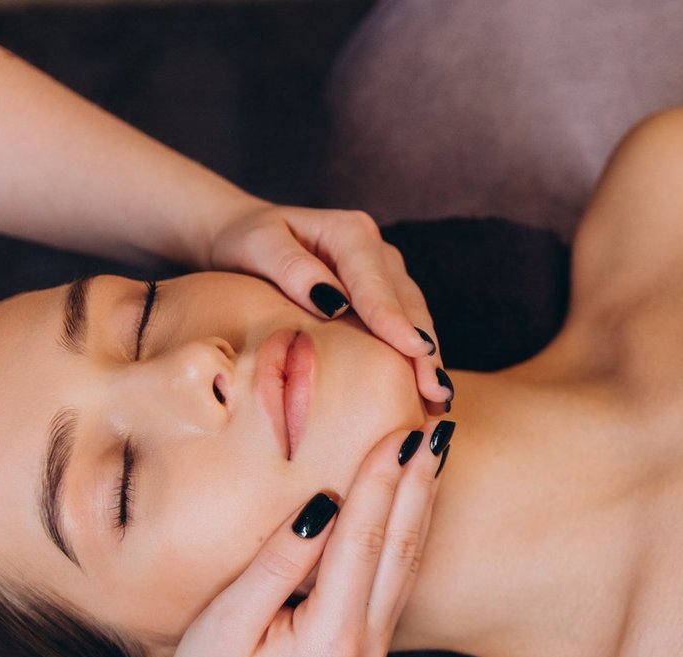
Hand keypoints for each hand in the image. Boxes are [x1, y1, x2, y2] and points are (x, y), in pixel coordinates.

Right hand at [147, 420, 452, 656]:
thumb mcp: (227, 619)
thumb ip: (279, 564)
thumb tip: (325, 505)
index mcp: (330, 640)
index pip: (364, 543)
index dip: (382, 483)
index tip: (398, 433)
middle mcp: (364, 649)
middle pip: (400, 550)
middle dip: (418, 486)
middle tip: (436, 430)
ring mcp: (372, 654)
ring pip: (407, 566)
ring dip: (422, 507)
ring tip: (435, 455)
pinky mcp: (368, 652)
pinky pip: (397, 584)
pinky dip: (409, 537)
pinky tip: (416, 504)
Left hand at [200, 199, 453, 416]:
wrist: (244, 237)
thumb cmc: (247, 242)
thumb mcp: (258, 246)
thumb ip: (292, 269)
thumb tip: (332, 302)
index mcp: (349, 232)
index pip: (375, 282)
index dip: (394, 319)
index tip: (414, 350)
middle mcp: (376, 250)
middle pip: (407, 303)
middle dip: (424, 348)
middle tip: (435, 390)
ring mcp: (384, 273)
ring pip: (414, 317)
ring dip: (428, 359)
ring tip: (438, 398)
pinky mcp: (382, 295)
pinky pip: (405, 326)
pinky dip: (416, 358)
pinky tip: (425, 390)